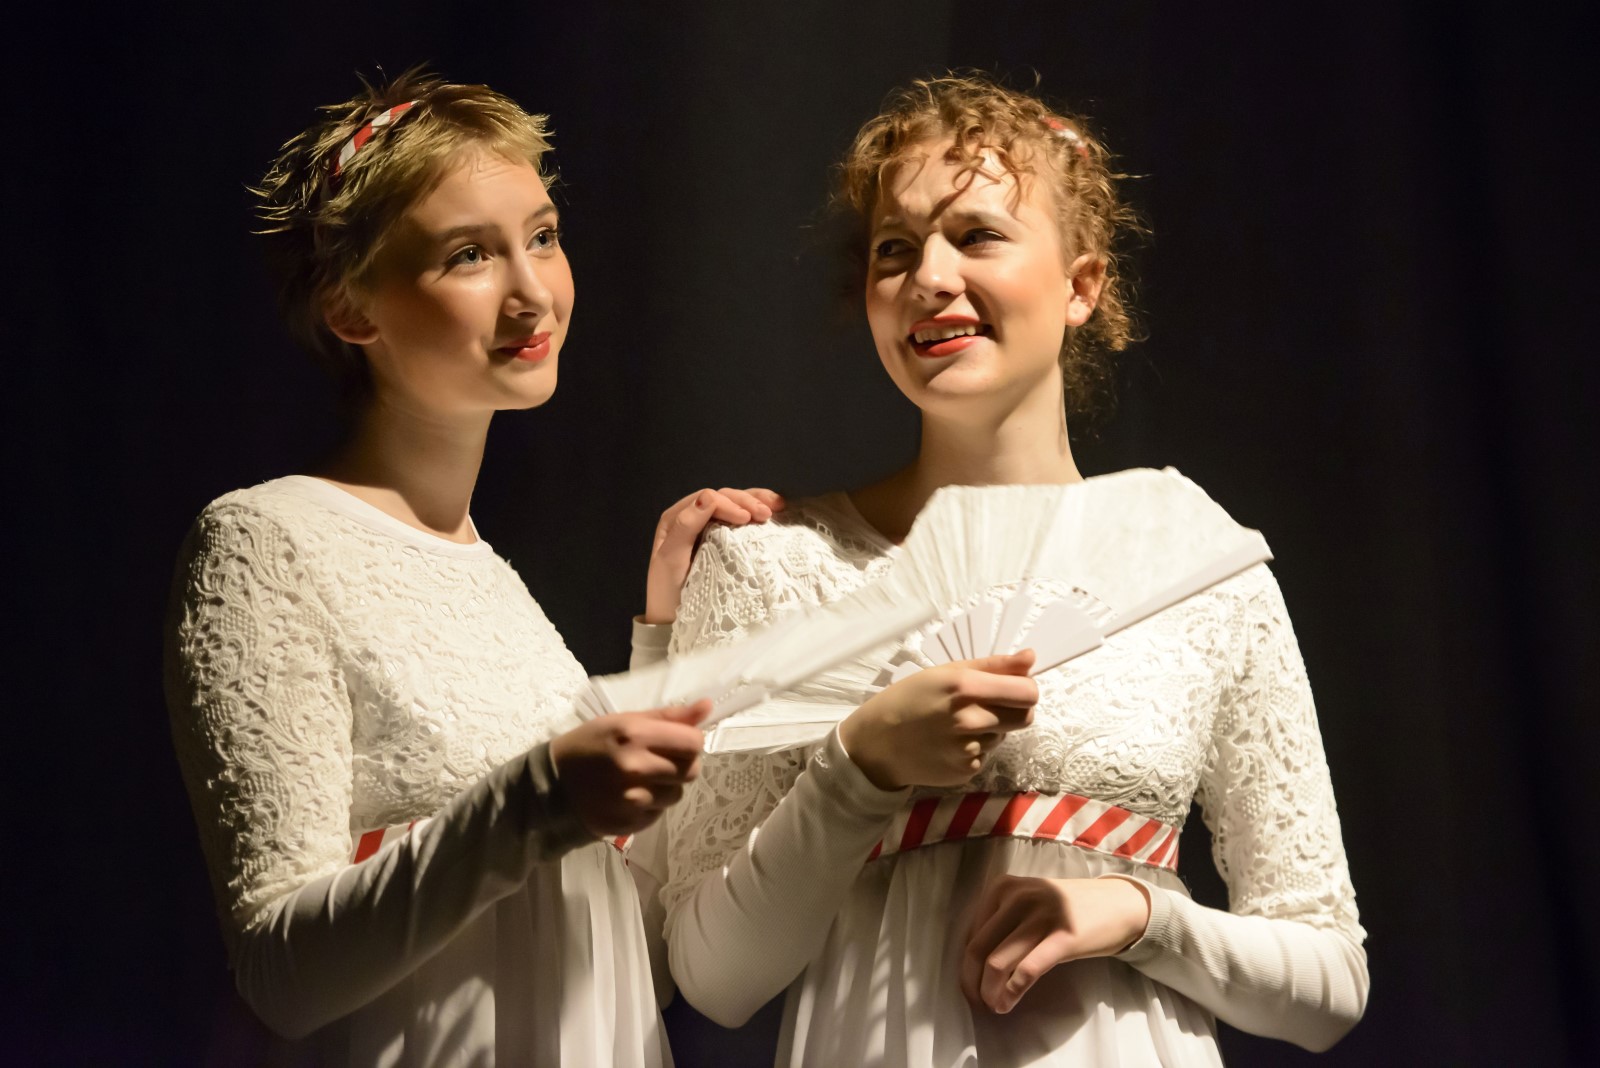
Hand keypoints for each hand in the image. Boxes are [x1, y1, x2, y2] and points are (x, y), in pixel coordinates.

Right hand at [548, 701, 710, 836]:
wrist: (550, 787)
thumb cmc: (589, 746)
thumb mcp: (622, 721)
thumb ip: (667, 716)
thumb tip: (708, 706)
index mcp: (633, 735)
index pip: (692, 742)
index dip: (691, 742)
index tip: (678, 743)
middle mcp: (635, 767)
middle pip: (691, 770)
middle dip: (683, 765)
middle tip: (661, 762)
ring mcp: (632, 799)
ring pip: (677, 795)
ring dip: (667, 787)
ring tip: (641, 780)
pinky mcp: (629, 823)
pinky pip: (658, 813)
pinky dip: (651, 805)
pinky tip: (629, 797)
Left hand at [644, 487, 785, 623]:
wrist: (672, 618)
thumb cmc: (669, 591)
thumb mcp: (671, 559)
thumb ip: (686, 526)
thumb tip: (708, 495)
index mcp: (677, 518)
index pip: (707, 499)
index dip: (728, 504)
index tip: (747, 519)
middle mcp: (692, 517)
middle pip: (723, 497)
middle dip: (746, 501)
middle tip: (766, 514)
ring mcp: (709, 526)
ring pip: (734, 503)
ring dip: (756, 501)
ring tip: (777, 506)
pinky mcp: (722, 538)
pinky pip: (740, 517)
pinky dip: (757, 510)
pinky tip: (774, 510)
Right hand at [838, 651, 1038, 790]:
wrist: (876, 745)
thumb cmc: (908, 699)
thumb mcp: (943, 672)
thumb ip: (992, 666)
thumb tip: (1031, 658)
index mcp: (965, 687)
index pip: (1027, 692)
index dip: (1026, 688)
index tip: (1013, 687)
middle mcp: (970, 720)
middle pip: (1025, 717)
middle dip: (1015, 709)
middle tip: (991, 705)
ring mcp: (969, 750)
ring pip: (1003, 735)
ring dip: (990, 728)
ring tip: (957, 724)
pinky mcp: (966, 771)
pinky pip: (985, 755)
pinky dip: (974, 748)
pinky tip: (949, 743)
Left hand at [961, 875, 1151, 1013]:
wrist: (1118, 904)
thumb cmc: (1067, 908)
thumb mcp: (1028, 902)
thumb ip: (1000, 922)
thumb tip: (972, 963)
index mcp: (1003, 887)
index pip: (971, 934)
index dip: (966, 966)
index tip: (970, 986)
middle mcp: (1019, 896)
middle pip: (979, 949)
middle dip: (972, 983)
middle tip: (977, 1002)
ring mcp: (1043, 915)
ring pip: (998, 962)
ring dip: (990, 992)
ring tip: (995, 1006)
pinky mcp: (1065, 937)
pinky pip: (1027, 970)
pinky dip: (1012, 992)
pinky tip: (1009, 1003)